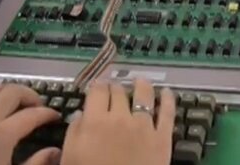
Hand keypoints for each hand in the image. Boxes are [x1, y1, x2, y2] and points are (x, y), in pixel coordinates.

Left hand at [0, 84, 61, 164]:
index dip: (48, 113)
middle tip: (39, 108)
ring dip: (11, 92)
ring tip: (20, 106)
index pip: (32, 113)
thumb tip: (54, 151)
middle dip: (31, 95)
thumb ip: (35, 164)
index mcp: (1, 135)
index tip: (56, 117)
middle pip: (13, 91)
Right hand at [60, 79, 175, 164]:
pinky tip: (167, 92)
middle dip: (116, 87)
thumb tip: (82, 114)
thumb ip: (75, 132)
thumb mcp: (71, 157)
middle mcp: (120, 117)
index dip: (97, 86)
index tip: (98, 87)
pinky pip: (167, 113)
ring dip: (142, 85)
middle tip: (116, 89)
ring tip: (141, 82)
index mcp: (94, 121)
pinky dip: (168, 99)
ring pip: (144, 95)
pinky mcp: (163, 137)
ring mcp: (144, 126)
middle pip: (119, 92)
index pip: (97, 91)